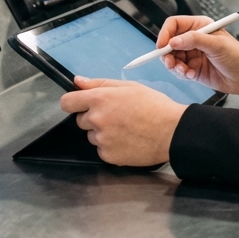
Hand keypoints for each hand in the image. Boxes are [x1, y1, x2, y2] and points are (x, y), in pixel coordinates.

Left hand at [60, 77, 181, 165]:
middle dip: (94, 117)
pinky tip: (127, 140)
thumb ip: (99, 83)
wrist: (172, 131)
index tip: (81, 104)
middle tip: (117, 115)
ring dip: (103, 132)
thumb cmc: (154, 105)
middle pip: (81, 120)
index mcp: (100, 99)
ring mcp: (101, 140)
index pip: (67, 102)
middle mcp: (96, 120)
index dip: (74, 102)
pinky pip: (102, 149)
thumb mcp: (129, 86)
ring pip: (92, 135)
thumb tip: (77, 81)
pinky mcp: (107, 156)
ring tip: (126, 128)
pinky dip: (111, 146)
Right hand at [158, 15, 238, 95]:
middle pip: (169, 43)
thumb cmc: (238, 56)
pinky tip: (192, 75)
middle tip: (171, 63)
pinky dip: (181, 73)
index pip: (174, 24)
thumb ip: (194, 40)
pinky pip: (178, 70)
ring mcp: (193, 54)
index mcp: (200, 26)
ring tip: (185, 71)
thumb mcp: (217, 45)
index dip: (165, 34)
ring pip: (171, 58)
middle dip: (167, 54)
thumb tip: (172, 41)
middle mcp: (194, 39)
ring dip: (174, 66)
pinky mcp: (193, 69)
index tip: (162, 46)